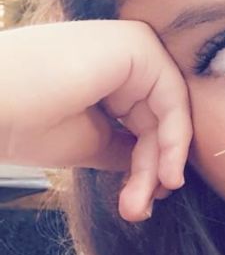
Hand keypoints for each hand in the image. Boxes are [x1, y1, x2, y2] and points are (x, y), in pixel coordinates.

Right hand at [0, 20, 192, 221]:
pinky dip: (173, 141)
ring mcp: (133, 44)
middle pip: (160, 119)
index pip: (148, 121)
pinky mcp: (137, 44)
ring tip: (138, 204)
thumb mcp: (90, 143)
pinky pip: (172, 99)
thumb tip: (162, 170)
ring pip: (169, 114)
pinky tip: (164, 176)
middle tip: (138, 210)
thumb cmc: (22, 122)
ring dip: (159, 164)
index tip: (142, 205)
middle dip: (153, 170)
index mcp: (111, 70)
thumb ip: (126, 147)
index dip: (150, 166)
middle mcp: (125, 52)